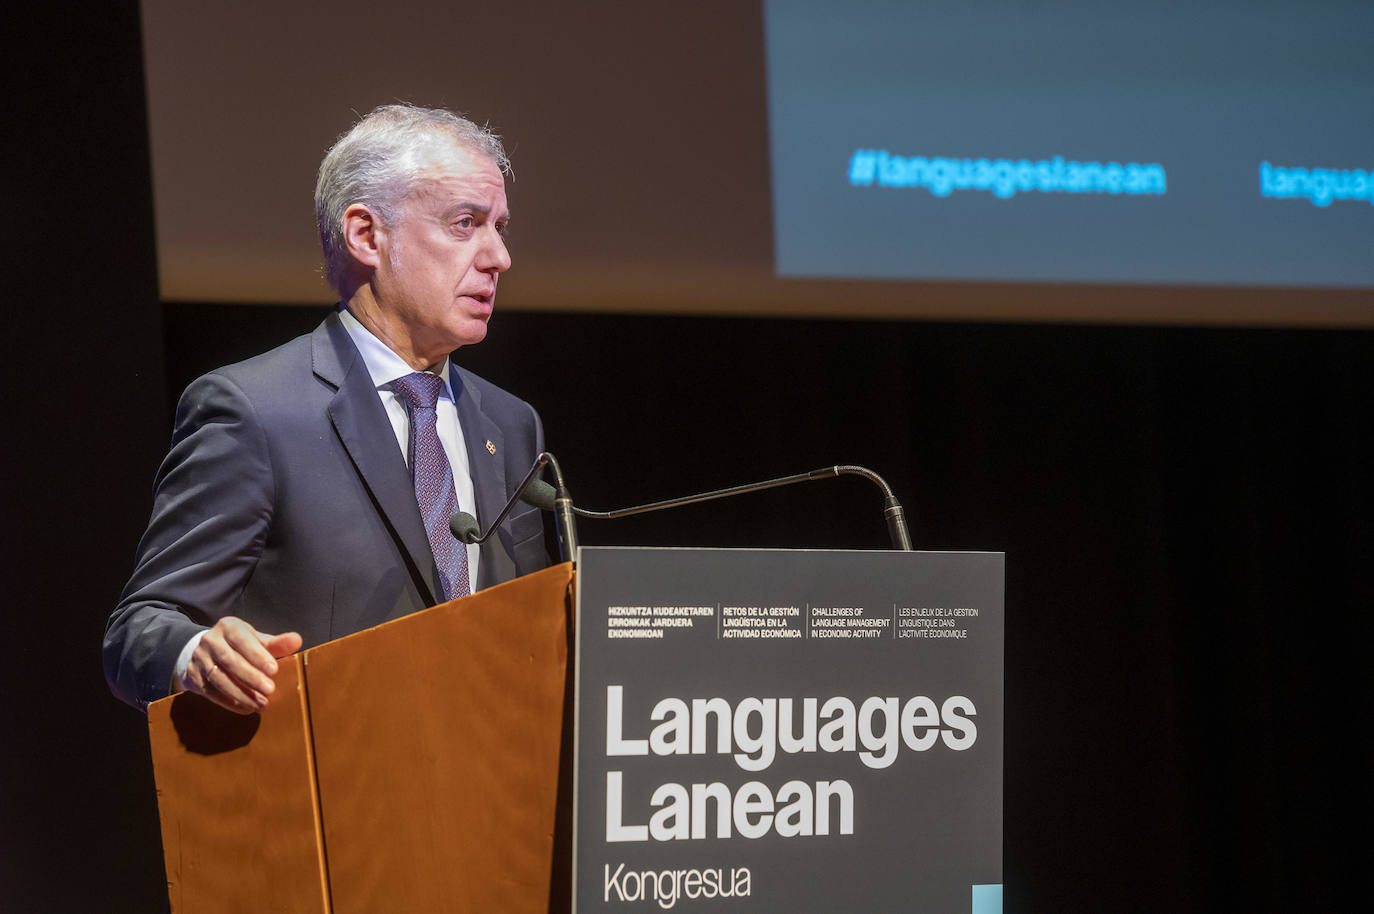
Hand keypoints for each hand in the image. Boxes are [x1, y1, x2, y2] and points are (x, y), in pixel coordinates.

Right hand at [181, 617, 302, 714]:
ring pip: (218, 678)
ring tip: (261, 703)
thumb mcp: (256, 640)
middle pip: (229, 660)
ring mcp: (199, 659)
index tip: (274, 670)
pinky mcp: (193, 676)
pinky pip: (210, 691)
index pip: (242, 640)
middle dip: (250, 677)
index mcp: (228, 627)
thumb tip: (297, 640)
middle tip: (270, 690)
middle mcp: (210, 641)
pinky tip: (246, 708)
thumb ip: (276, 643)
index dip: (257, 655)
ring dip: (241, 693)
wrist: (203, 651)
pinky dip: (229, 702)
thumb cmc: (238, 645)